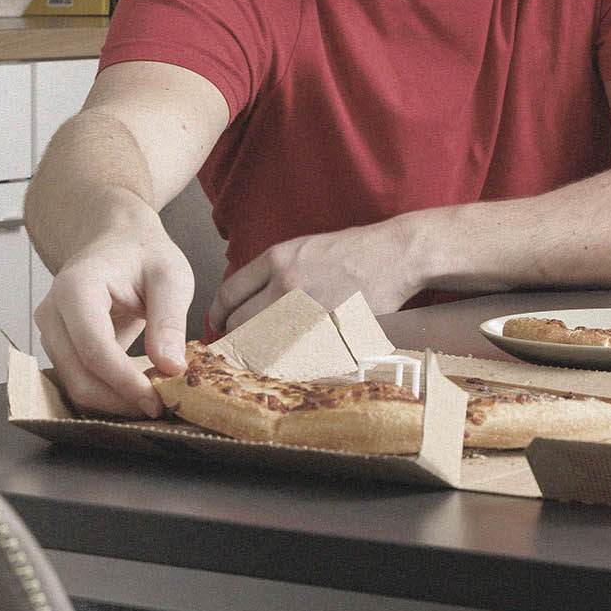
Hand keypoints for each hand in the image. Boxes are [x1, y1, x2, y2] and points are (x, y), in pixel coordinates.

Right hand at [35, 208, 195, 417]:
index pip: (93, 348)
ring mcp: (50, 332)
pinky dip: (107, 394)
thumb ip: (169, 320)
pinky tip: (136, 391)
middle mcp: (52, 312)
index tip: (156, 400)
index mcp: (76, 287)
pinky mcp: (59, 348)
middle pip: (78, 375)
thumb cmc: (142, 253)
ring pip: (75, 385)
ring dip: (113, 401)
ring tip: (153, 398)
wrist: (118, 241)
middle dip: (119, 399)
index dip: (124, 381)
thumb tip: (170, 367)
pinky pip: (78, 381)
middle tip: (161, 406)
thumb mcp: (170, 276)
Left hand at [207, 218, 430, 336]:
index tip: (218, 324)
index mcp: (276, 260)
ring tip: (265, 355)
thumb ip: (272, 273)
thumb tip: (246, 302)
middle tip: (237, 345)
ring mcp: (306, 311)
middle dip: (234, 337)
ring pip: (264, 345)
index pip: (229, 294)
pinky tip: (295, 358)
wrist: (392, 256)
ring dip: (260, 353)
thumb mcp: (303, 249)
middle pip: (240, 324)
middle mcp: (285, 285)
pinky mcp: (327, 332)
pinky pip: (296, 355)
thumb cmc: (351, 253)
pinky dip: (290, 361)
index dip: (218, 314)